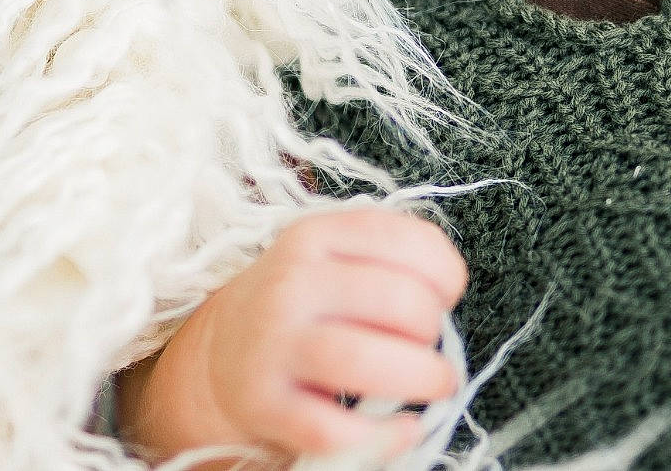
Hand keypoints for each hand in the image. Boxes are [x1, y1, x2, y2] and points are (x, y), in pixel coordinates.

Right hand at [122, 202, 468, 462]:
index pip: (406, 241)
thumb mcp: (334, 256)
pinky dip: (384, 436)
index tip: (446, 296)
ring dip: (421, 378)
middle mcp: (292, 283)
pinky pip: (335, 428)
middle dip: (433, 329)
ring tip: (437, 385)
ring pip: (365, 362)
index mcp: (316, 236)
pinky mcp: (265, 404)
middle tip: (430, 346)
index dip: (446, 274)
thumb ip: (391, 258)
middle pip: (397, 302)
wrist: (223, 351)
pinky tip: (404, 428)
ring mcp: (274, 344)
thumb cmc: (302, 303)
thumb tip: (448, 293)